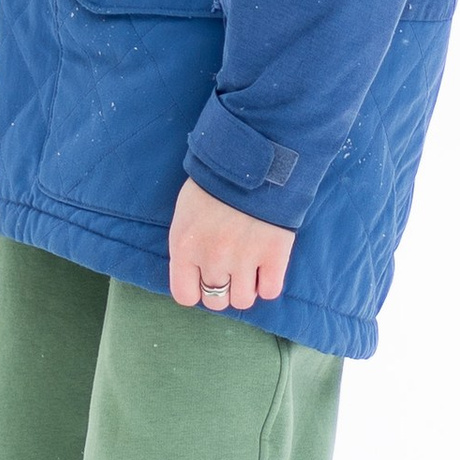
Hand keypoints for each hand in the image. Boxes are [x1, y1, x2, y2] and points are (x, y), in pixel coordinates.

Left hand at [168, 178, 295, 315]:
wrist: (254, 158)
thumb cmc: (215, 184)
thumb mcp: (187, 213)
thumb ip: (189, 246)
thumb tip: (197, 276)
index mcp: (185, 246)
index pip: (185, 295)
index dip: (196, 289)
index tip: (204, 278)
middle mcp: (212, 257)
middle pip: (216, 301)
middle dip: (222, 288)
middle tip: (230, 269)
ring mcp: (244, 258)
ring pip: (243, 300)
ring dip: (246, 287)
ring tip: (249, 266)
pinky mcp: (274, 254)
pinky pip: (270, 291)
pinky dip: (268, 283)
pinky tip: (266, 265)